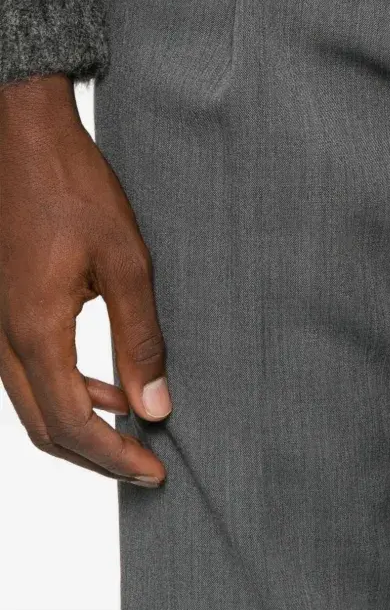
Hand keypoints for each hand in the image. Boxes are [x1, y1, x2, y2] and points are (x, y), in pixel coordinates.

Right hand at [0, 74, 168, 483]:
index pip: (71, 424)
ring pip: (32, 403)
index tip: (153, 471)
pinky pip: (28, 372)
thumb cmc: (73, 188)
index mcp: (35, 332)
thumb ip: (141, 339)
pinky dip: (67, 391)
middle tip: (144, 465)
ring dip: (81, 425)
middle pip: (44, 427)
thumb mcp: (127, 262)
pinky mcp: (4, 308)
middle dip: (95, 455)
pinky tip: (108, 384)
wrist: (23, 138)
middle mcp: (5, 338)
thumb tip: (155, 405)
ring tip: (133, 429)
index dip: (113, 458)